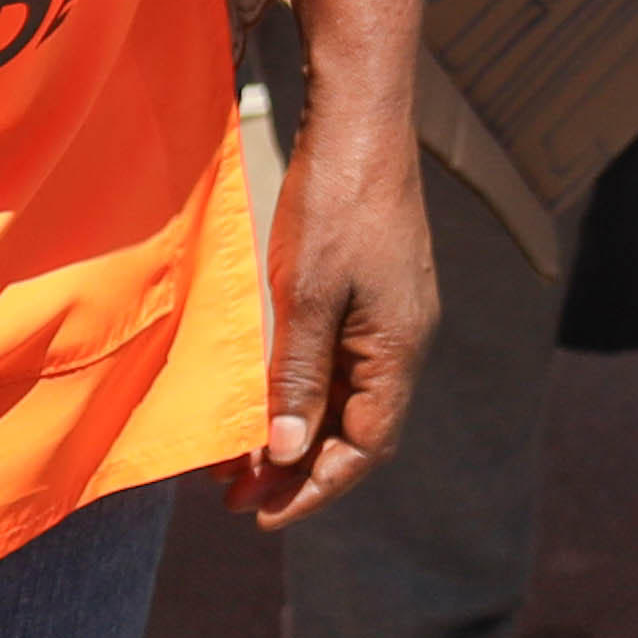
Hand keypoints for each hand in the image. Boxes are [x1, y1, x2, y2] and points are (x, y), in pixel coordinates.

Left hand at [231, 94, 435, 521]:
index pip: (368, 443)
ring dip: (297, 433)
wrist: (361, 121)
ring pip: (346, 396)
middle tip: (233, 497)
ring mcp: (390, 313)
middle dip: (299, 469)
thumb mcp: (306, 296)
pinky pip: (340, 362)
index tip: (263, 516)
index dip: (317, 488)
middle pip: (358, 427)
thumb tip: (291, 454)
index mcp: (400, 345)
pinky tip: (263, 397)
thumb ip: (299, 378)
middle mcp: (404, 337)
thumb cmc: (336, 204)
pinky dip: (300, 392)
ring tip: (236, 458)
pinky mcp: (372, 291)